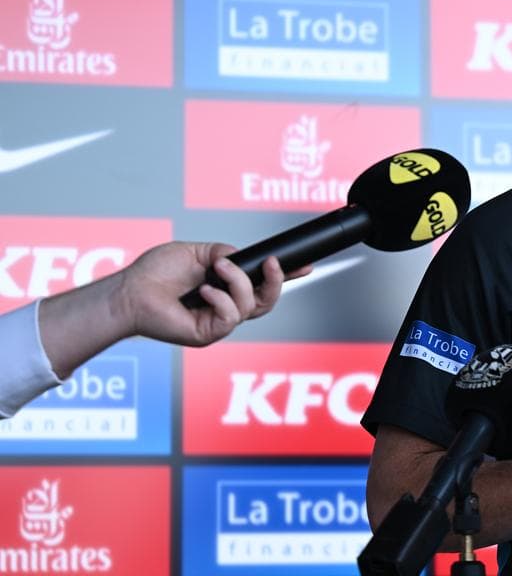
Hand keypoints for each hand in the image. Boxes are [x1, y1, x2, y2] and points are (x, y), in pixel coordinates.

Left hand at [118, 241, 309, 346]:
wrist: (130, 292)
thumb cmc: (155, 273)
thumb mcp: (197, 252)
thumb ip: (223, 253)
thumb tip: (242, 259)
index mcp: (225, 287)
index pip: (262, 284)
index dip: (286, 277)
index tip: (305, 265)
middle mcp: (225, 307)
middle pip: (268, 301)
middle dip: (278, 281)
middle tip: (273, 263)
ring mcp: (218, 323)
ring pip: (252, 306)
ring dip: (239, 283)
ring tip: (218, 269)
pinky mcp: (208, 334)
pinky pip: (231, 317)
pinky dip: (221, 299)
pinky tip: (203, 290)